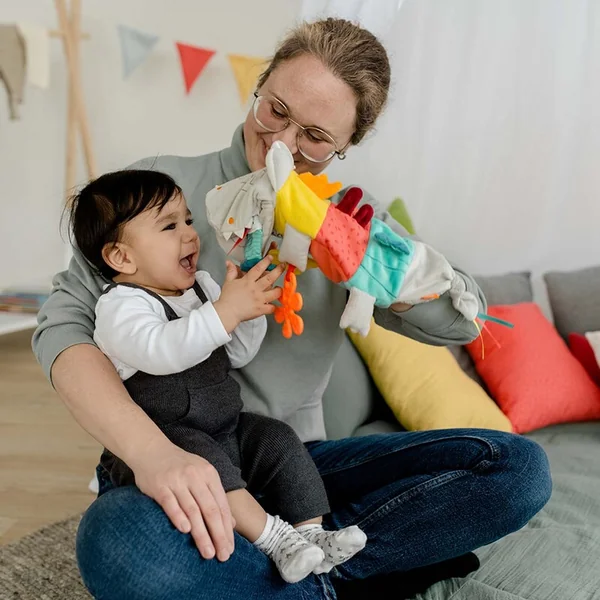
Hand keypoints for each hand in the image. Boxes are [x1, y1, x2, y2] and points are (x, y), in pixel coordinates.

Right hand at [131, 440, 234, 560]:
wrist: (151, 449)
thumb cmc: (179, 467)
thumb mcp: (202, 475)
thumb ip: (215, 497)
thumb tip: (231, 523)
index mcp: (209, 474)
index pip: (222, 506)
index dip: (227, 529)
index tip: (230, 548)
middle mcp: (195, 477)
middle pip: (210, 510)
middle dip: (218, 535)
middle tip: (223, 555)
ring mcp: (177, 480)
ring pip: (193, 510)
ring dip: (201, 533)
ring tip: (207, 552)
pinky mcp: (160, 486)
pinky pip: (170, 503)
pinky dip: (178, 516)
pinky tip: (185, 531)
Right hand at [214, 255, 284, 332]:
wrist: (227, 312)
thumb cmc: (227, 298)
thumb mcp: (228, 282)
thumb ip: (231, 272)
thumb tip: (229, 262)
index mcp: (248, 281)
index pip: (258, 268)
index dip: (265, 262)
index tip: (271, 257)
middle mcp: (255, 289)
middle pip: (270, 278)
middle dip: (278, 271)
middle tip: (283, 266)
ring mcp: (259, 299)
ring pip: (275, 293)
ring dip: (279, 290)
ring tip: (280, 288)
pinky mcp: (260, 309)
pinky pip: (271, 308)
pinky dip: (274, 307)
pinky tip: (274, 306)